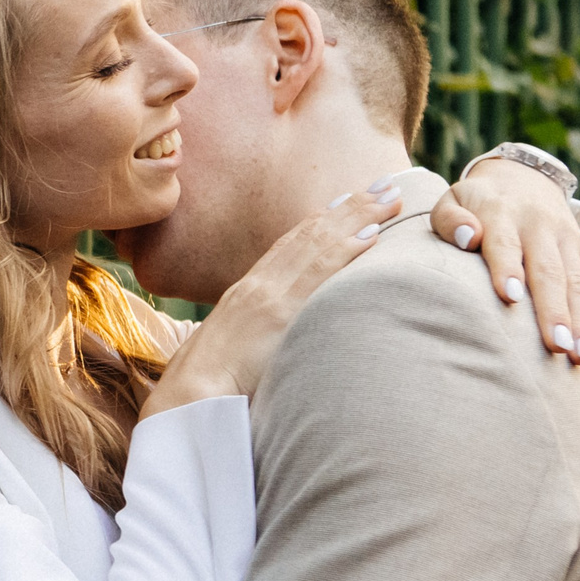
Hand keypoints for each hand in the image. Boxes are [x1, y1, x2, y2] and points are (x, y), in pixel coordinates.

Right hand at [141, 183, 388, 416]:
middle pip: (309, 234)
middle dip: (350, 206)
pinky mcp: (279, 313)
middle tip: (385, 184)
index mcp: (246, 291)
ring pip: (318, 244)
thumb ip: (254, 335)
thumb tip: (274, 339)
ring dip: (358, 218)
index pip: (290, 244)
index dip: (323, 219)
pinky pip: (318, 274)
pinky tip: (370, 236)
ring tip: (390, 199)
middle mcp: (258, 284)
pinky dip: (345, 251)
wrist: (188, 395)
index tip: (350, 200)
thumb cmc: (207, 383)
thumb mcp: (231, 348)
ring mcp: (268, 295)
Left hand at [431, 157, 579, 363]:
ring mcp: (566, 238)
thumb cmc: (475, 204)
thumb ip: (451, 220)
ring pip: (576, 281)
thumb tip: (468, 237)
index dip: (507, 268)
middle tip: (557, 346)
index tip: (509, 297)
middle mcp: (539, 225)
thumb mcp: (452, 201)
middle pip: (548, 270)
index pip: (504, 242)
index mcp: (502, 213)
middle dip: (554, 310)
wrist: (521, 177)